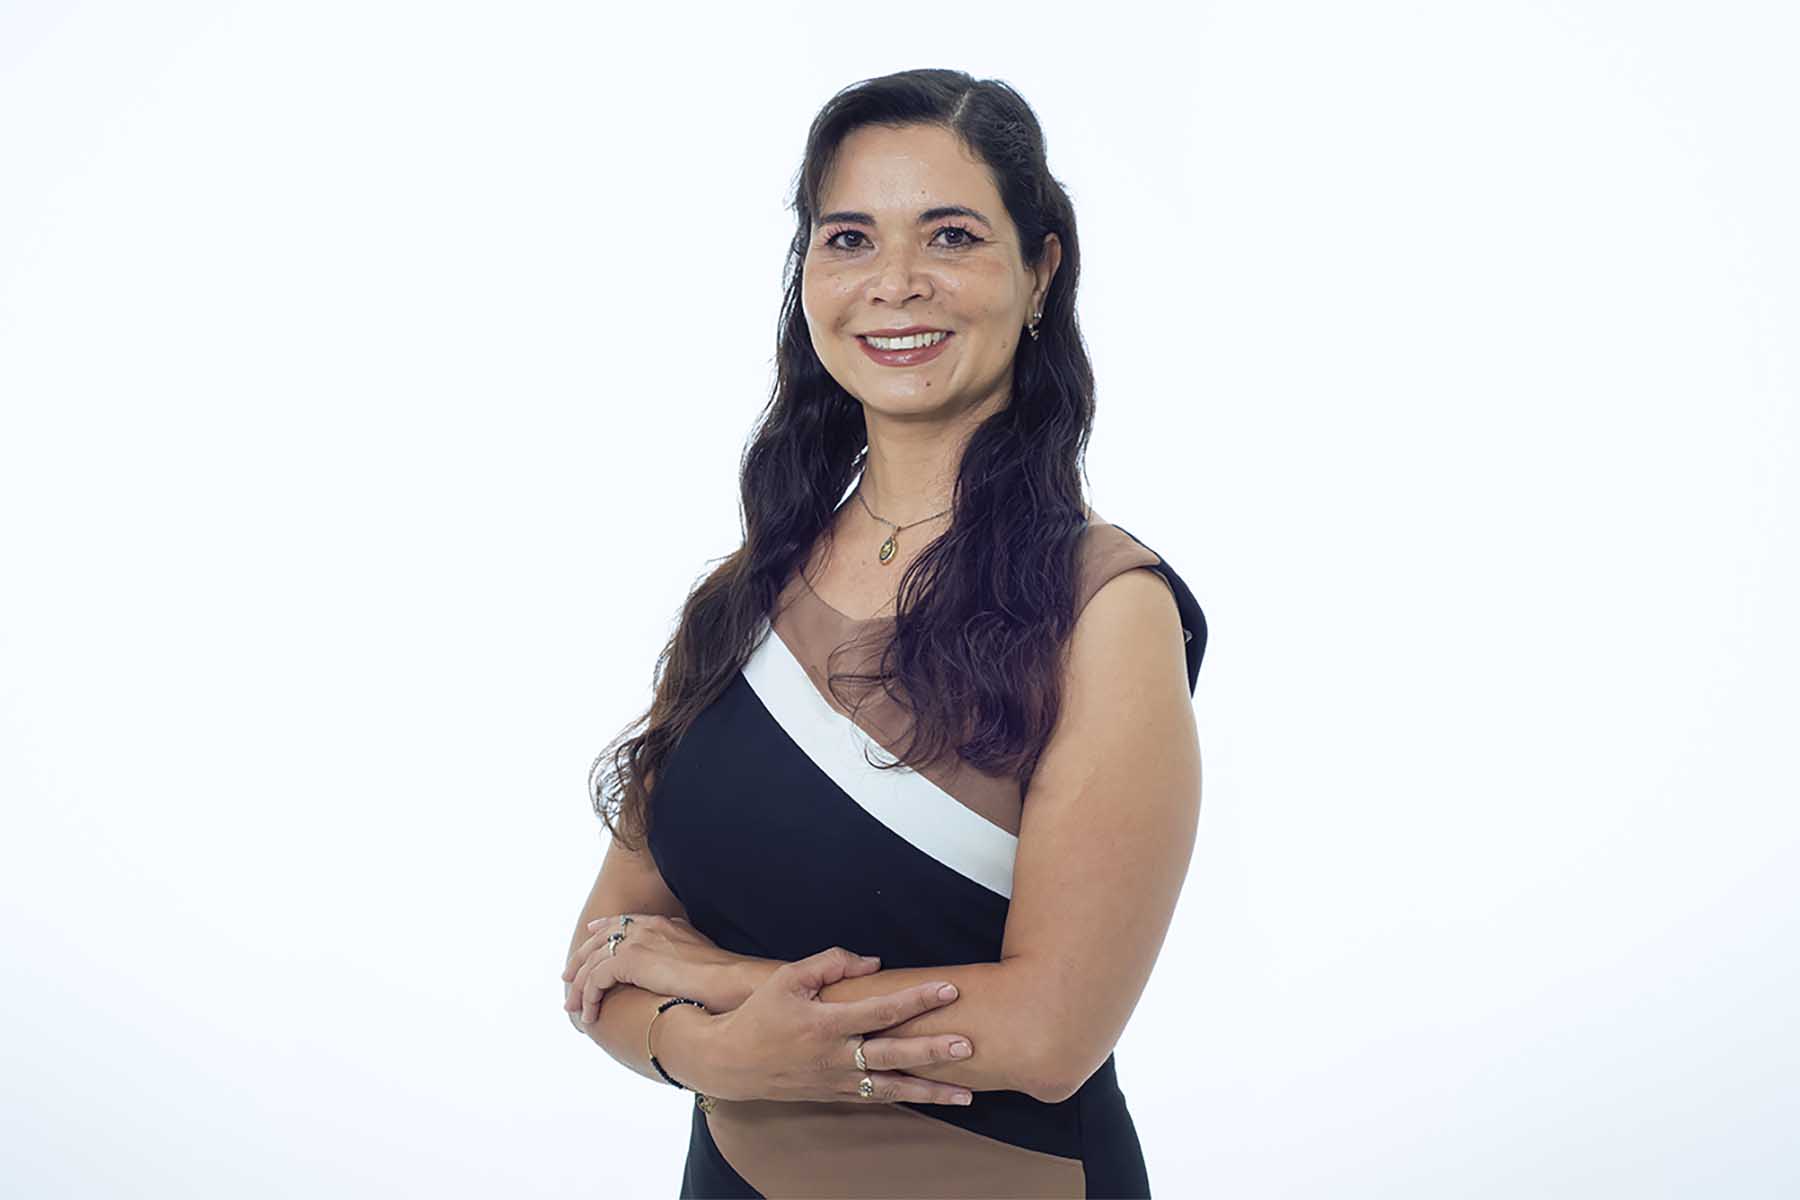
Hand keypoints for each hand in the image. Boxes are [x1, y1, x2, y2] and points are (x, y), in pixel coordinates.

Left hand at [562, 914, 745, 1020]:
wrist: (728, 979)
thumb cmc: (723, 975)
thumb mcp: (702, 954)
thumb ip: (685, 950)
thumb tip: (683, 960)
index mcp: (662, 924)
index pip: (624, 921)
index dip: (604, 929)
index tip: (591, 934)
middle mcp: (645, 928)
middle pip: (600, 938)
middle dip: (581, 958)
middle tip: (568, 976)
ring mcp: (636, 942)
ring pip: (593, 962)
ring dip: (580, 986)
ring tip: (574, 1008)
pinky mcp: (628, 961)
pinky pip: (595, 979)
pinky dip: (589, 998)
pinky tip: (590, 1015)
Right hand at [697, 946, 976, 1106]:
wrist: (730, 1061)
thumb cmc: (760, 1014)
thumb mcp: (788, 978)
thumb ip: (831, 965)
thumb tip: (873, 962)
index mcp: (826, 1024)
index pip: (881, 1010)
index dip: (916, 999)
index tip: (948, 989)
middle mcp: (836, 1057)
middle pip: (893, 1055)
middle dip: (932, 1051)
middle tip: (966, 1046)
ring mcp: (837, 1081)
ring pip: (891, 1088)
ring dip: (929, 1092)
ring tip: (965, 1095)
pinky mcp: (835, 1095)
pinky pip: (877, 1098)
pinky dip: (905, 1099)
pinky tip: (931, 1100)